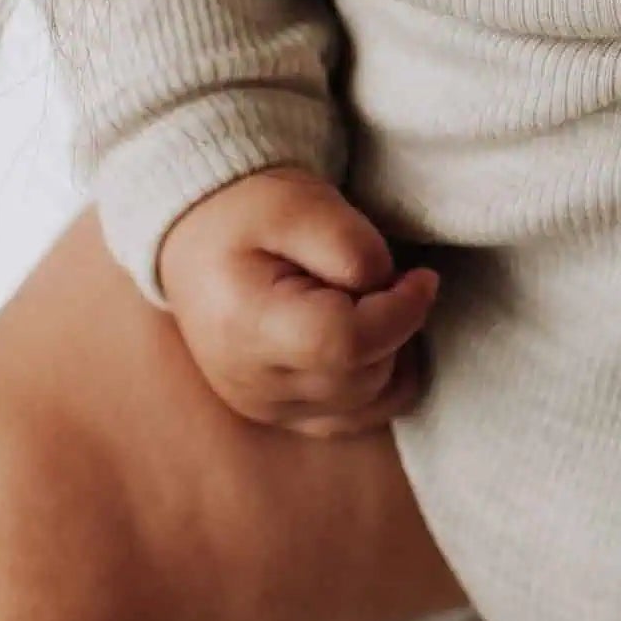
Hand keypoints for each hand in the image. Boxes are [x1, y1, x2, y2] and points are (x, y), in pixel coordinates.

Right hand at [153, 168, 437, 433]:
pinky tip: (374, 341)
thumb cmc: (249, 215)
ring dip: (389, 353)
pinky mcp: (282, 416)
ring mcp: (266, 408)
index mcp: (246, 326)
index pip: (348, 344)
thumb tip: (391, 290)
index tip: (421, 277)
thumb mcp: (299, 203)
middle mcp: (252, 382)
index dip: (401, 312)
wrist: (199, 242)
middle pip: (363, 374)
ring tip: (366, 305)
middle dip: (394, 326)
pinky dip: (381, 383)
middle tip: (383, 281)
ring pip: (369, 400)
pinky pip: (357, 418)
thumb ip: (350, 245)